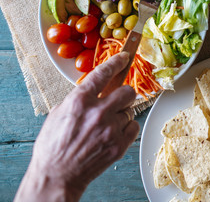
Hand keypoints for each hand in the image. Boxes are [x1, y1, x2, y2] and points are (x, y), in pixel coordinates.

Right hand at [15, 52, 138, 201]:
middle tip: (116, 100)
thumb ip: (80, 99)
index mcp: (80, 100)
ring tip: (107, 124)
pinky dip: (127, 128)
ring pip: (130, 111)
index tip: (125, 56)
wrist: (58, 174)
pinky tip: (114, 133)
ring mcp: (110, 129)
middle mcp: (98, 112)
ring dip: (122, 114)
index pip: (104, 73)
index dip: (117, 62)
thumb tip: (96, 90)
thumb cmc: (54, 145)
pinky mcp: (119, 145)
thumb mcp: (59, 113)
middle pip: (127, 91)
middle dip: (123, 94)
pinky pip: (134, 127)